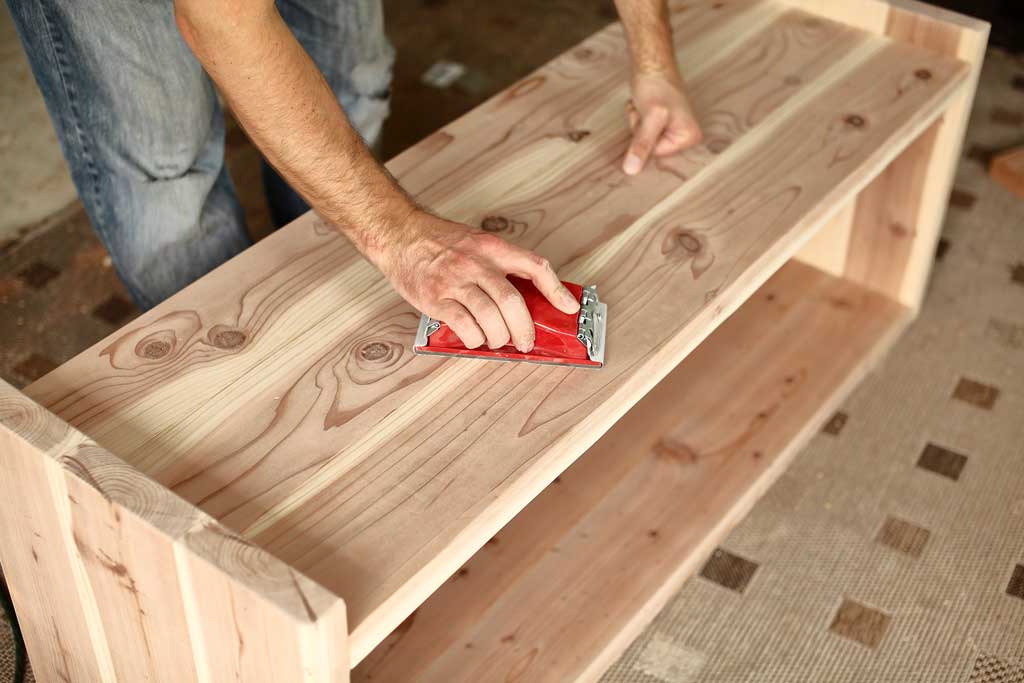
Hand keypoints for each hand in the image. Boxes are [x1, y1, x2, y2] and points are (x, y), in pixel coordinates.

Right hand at [374, 210, 580, 351]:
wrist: (400, 234)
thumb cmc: (440, 242)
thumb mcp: (477, 242)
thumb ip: (501, 263)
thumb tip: (528, 293)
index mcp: (493, 248)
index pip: (534, 266)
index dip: (557, 290)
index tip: (569, 308)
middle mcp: (476, 263)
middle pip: (512, 301)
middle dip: (525, 328)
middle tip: (527, 341)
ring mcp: (455, 281)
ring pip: (490, 316)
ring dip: (500, 337)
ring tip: (499, 341)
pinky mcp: (436, 298)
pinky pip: (464, 325)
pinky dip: (475, 338)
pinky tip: (476, 338)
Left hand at [623, 71, 702, 174]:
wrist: (651, 63)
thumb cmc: (657, 85)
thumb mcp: (650, 118)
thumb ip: (642, 145)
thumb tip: (632, 171)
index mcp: (690, 138)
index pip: (656, 155)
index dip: (645, 139)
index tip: (649, 120)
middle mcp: (684, 136)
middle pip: (650, 149)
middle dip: (640, 132)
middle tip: (646, 113)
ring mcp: (671, 129)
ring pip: (641, 140)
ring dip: (636, 123)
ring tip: (644, 107)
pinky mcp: (659, 123)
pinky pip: (639, 130)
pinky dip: (636, 117)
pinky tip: (642, 105)